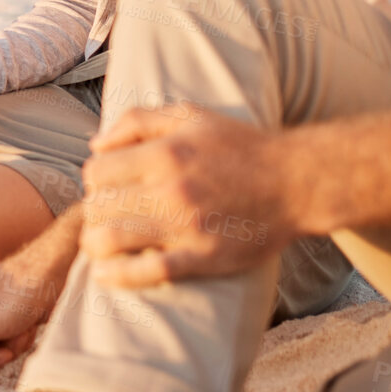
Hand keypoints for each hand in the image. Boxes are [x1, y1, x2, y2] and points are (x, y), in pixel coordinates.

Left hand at [79, 105, 295, 287]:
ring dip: (95, 244)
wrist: (297, 182)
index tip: (106, 185)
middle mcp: (170, 191)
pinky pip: (147, 272)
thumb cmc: (241, 146)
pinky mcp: (202, 258)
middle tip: (104, 215)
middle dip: (94, 212)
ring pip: (111, 240)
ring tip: (100, 243)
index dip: (94, 179)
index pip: (96, 172)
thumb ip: (138, 121)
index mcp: (164, 154)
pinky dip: (117, 275)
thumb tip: (96, 143)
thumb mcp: (190, 116)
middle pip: (98, 207)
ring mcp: (186, 227)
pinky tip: (105, 273)